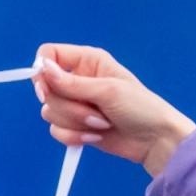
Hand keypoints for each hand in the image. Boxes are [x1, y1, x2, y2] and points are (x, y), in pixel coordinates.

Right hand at [33, 44, 194, 176]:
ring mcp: (74, 104)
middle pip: (47, 90)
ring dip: (75, 123)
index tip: (45, 90)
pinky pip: (56, 131)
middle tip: (95, 111)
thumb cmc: (141, 108)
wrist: (154, 141)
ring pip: (50, 112)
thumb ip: (72, 83)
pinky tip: (96, 136)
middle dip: (69, 107)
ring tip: (102, 124)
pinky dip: (74, 137)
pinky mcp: (74, 125)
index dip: (42, 71)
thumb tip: (43, 69)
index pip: (49, 54)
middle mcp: (77, 79)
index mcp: (87, 61)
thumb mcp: (107, 91)